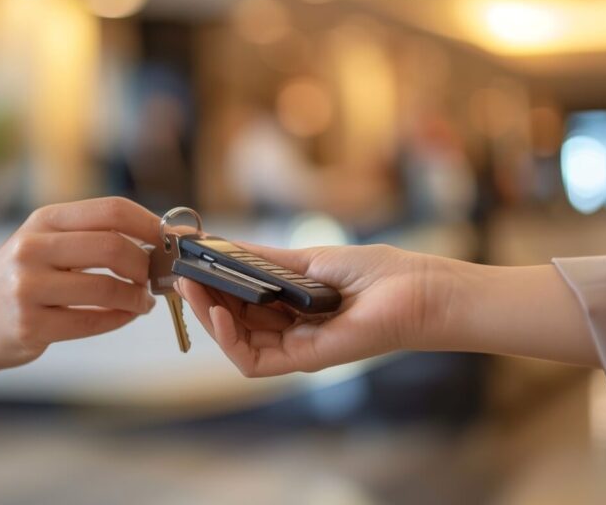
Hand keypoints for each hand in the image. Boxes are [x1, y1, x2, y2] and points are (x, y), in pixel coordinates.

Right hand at [0, 197, 160, 393]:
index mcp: (43, 220)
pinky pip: (94, 322)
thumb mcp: (43, 241)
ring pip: (107, 289)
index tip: (171, 240)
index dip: (151, 225)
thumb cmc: (19, 278)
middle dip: (146, 265)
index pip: (111, 210)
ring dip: (137, 298)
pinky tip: (124, 315)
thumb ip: (90, 236)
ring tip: (141, 301)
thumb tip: (157, 238)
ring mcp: (29, 288)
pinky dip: (120, 319)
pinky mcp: (30, 326)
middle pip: (114, 248)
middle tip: (155, 277)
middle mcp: (32, 248)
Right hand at [177, 243, 597, 377]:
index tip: (195, 264)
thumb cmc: (381, 274)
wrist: (422, 292)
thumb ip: (267, 258)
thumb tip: (226, 244)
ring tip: (194, 290)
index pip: (242, 302)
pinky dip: (230, 341)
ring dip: (209, 318)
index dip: (215, 287)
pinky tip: (221, 314)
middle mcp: (291, 330)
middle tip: (183, 277)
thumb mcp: (312, 257)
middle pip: (234, 323)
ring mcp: (297, 348)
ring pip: (237, 343)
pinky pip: (253, 361)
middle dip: (204, 300)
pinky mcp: (305, 361)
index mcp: (294, 307)